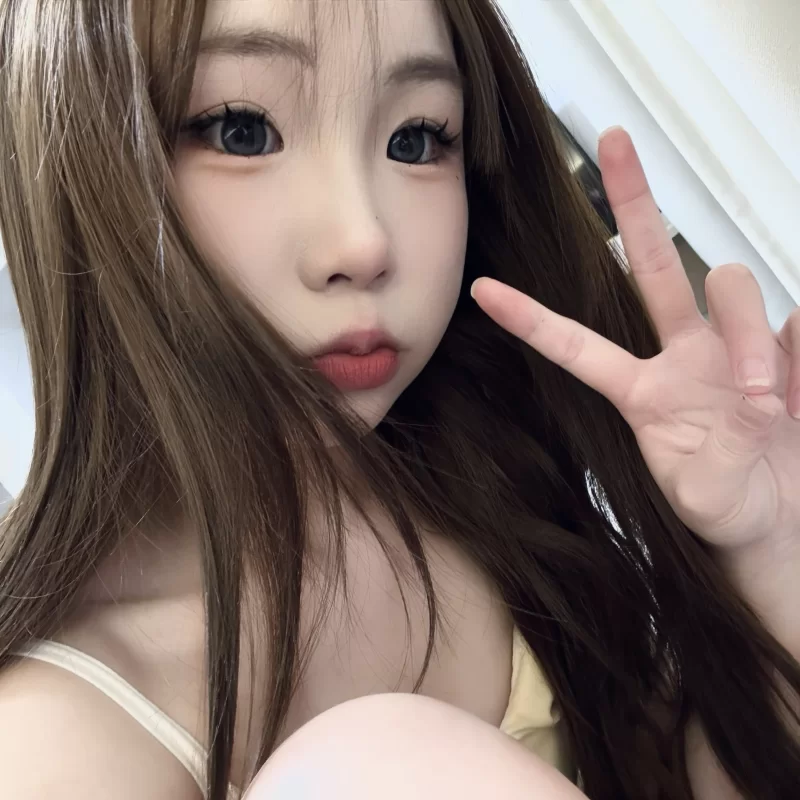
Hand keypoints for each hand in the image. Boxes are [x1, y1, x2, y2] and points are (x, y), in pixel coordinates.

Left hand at [471, 127, 799, 551]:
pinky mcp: (786, 348)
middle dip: (634, 203)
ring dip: (752, 341)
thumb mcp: (703, 499)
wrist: (784, 521)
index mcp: (642, 391)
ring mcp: (734, 346)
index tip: (484, 289)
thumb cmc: (728, 512)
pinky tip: (794, 392)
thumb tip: (753, 401)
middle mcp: (683, 355)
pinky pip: (799, 321)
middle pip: (651, 264)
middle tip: (612, 139)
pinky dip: (798, 349)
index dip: (532, 320)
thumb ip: (717, 457)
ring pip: (732, 287)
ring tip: (765, 404)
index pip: (577, 346)